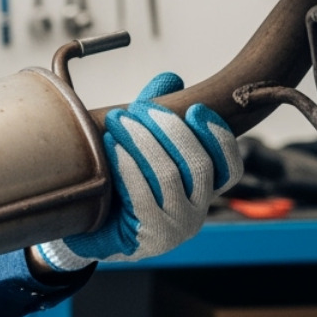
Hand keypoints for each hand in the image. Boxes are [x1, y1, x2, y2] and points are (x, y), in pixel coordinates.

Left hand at [34, 72, 242, 268]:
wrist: (88, 232)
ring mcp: (175, 228)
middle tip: (139, 108)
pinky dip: (128, 166)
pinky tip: (112, 147)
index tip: (196, 109)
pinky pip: (142, 196)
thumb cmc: (117, 187)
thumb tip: (171, 78)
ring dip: (142, 142)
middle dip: (169, 130)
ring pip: (168, 176)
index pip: (229, 167)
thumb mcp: (139, 148)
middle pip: (198, 165)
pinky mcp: (148, 238)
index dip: (218, 137)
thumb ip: (156, 116)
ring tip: (118, 122)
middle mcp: (195, 212)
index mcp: (200, 192)